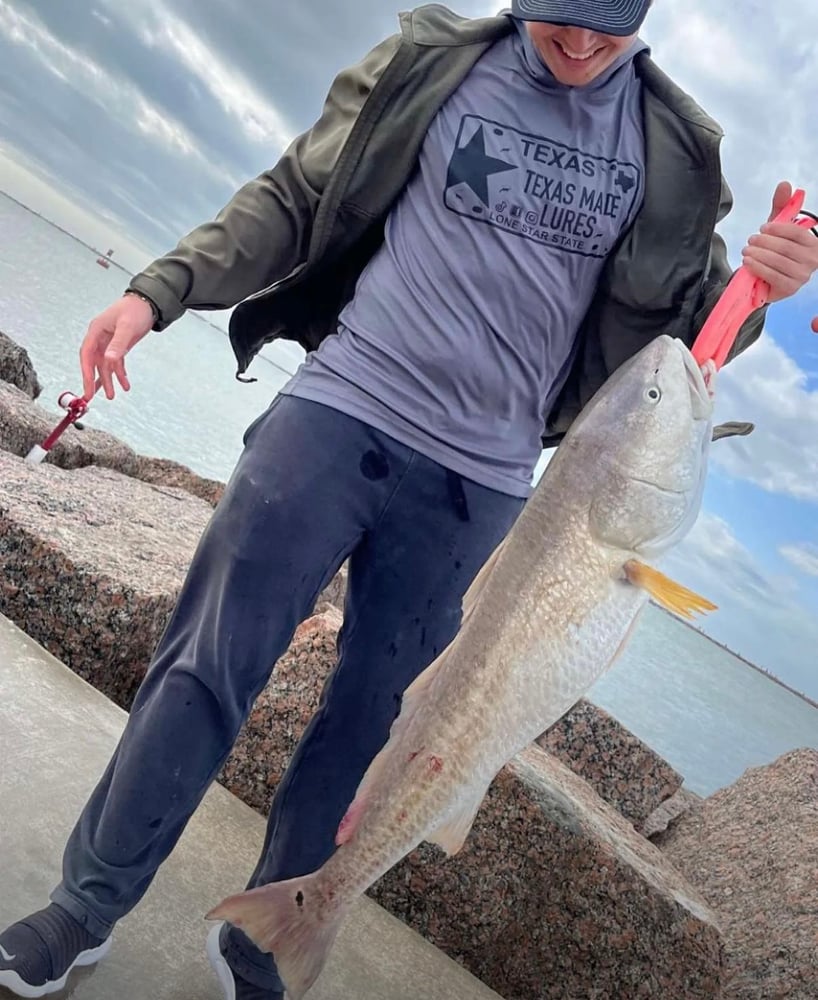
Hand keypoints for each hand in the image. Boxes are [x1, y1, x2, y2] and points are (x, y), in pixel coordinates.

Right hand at [79, 294, 154, 399]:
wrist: (148, 302)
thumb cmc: (136, 309)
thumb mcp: (127, 327)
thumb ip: (118, 344)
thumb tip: (109, 360)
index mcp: (97, 331)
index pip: (87, 354)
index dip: (86, 372)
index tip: (87, 386)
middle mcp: (100, 337)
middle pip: (94, 362)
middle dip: (95, 380)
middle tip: (92, 396)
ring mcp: (109, 342)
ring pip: (105, 365)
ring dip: (108, 379)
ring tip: (111, 395)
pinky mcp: (119, 345)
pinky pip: (116, 362)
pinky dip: (120, 374)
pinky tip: (124, 384)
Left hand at [742, 182, 817, 328]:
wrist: (764, 278)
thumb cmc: (774, 250)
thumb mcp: (778, 228)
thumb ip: (782, 206)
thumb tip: (784, 184)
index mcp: (814, 244)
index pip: (798, 232)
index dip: (779, 228)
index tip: (763, 226)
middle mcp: (813, 260)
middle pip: (786, 248)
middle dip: (765, 242)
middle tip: (751, 239)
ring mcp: (802, 276)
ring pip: (778, 261)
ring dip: (759, 254)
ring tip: (747, 250)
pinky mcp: (790, 288)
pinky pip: (773, 275)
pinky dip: (758, 267)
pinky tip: (748, 262)